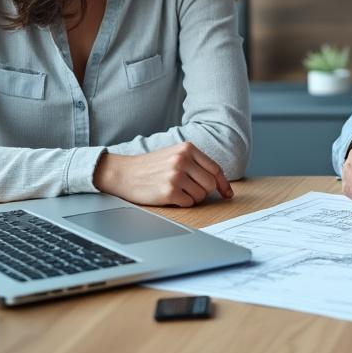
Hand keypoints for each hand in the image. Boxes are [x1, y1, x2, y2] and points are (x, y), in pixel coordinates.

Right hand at [93, 142, 232, 206]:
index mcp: (187, 148)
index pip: (215, 168)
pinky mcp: (169, 191)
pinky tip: (170, 196)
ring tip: (177, 191)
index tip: (227, 194)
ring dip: (192, 198)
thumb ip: (195, 163)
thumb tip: (219, 183)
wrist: (123, 173)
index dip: (223, 184)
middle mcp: (183, 160)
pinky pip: (189, 203)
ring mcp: (176, 175)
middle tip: (189, 190)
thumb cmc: (150, 166)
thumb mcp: (174, 155)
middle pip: (210, 184)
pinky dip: (182, 203)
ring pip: (201, 195)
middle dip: (204, 192)